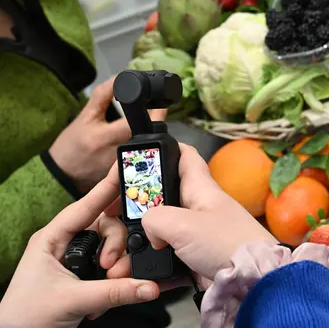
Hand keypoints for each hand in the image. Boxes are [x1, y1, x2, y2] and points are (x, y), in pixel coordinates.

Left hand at [0, 172, 159, 327]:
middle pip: (106, 228)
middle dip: (117, 247)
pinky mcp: (85, 278)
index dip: (106, 188)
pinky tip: (107, 297)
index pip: (85, 206)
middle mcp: (65, 246)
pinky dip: (116, 282)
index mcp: (52, 239)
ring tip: (113, 286)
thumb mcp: (73, 301)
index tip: (126, 171)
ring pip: (112, 249)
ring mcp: (76, 261)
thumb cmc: (24, 319)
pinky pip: (112, 269)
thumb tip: (148, 285)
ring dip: (119, 267)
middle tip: (114, 268)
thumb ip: (115, 292)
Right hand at [50, 76, 166, 193]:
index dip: (153, 112)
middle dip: (155, 122)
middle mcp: (115, 153)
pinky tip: (139, 141)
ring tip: (147, 124)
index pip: (136, 123)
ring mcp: (121, 166)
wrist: (61, 174)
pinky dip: (143, 146)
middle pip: (146, 135)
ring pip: (146, 146)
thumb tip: (121, 78)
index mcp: (103, 137)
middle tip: (157, 111)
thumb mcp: (84, 116)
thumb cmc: (71, 143)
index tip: (160, 103)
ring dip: (150, 134)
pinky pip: (140, 157)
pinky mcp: (124, 173)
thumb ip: (103, 96)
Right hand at [129, 144, 276, 281]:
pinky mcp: (197, 259)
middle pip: (162, 199)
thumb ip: (155, 219)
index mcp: (200, 189)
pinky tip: (142, 276)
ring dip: (140, 246)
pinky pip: (168, 261)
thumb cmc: (228, 244)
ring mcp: (198, 235)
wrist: (254, 280)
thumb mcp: (183, 225)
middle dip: (137, 210)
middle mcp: (198, 209)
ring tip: (121, 259)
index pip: (184, 156)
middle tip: (117, 217)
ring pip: (160, 234)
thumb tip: (149, 232)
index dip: (164, 150)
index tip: (141, 156)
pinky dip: (154, 269)